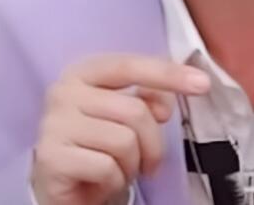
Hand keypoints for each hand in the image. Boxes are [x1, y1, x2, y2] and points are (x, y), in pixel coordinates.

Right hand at [31, 54, 210, 204]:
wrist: (61, 188)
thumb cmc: (97, 147)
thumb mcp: (123, 117)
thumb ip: (144, 99)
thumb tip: (165, 104)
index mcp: (82, 72)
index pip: (130, 65)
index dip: (168, 73)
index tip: (202, 84)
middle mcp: (63, 91)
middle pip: (134, 110)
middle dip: (152, 143)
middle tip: (148, 162)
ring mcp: (54, 124)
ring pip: (124, 141)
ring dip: (132, 165)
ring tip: (119, 170)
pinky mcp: (51, 157)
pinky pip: (107, 168)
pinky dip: (114, 182)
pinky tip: (101, 182)